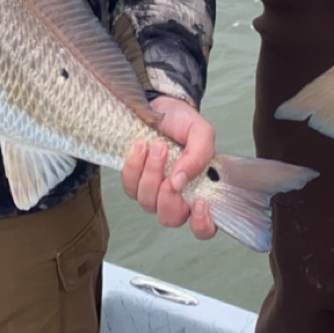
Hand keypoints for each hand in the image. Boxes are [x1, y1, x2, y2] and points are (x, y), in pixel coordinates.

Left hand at [120, 94, 216, 240]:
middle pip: (170, 218)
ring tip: (157, 146)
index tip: (200, 202)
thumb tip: (180, 180)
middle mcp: (176, 197)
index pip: (203, 227)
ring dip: (151, 173)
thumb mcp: (201, 132)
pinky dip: (134, 166)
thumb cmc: (183, 122)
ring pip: (147, 202)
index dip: (202, 225)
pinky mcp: (133, 182)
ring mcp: (152, 192)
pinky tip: (141, 147)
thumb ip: (199, 156)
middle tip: (171, 164)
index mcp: (198, 191)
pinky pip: (129, 186)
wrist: (159, 105)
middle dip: (168, 194)